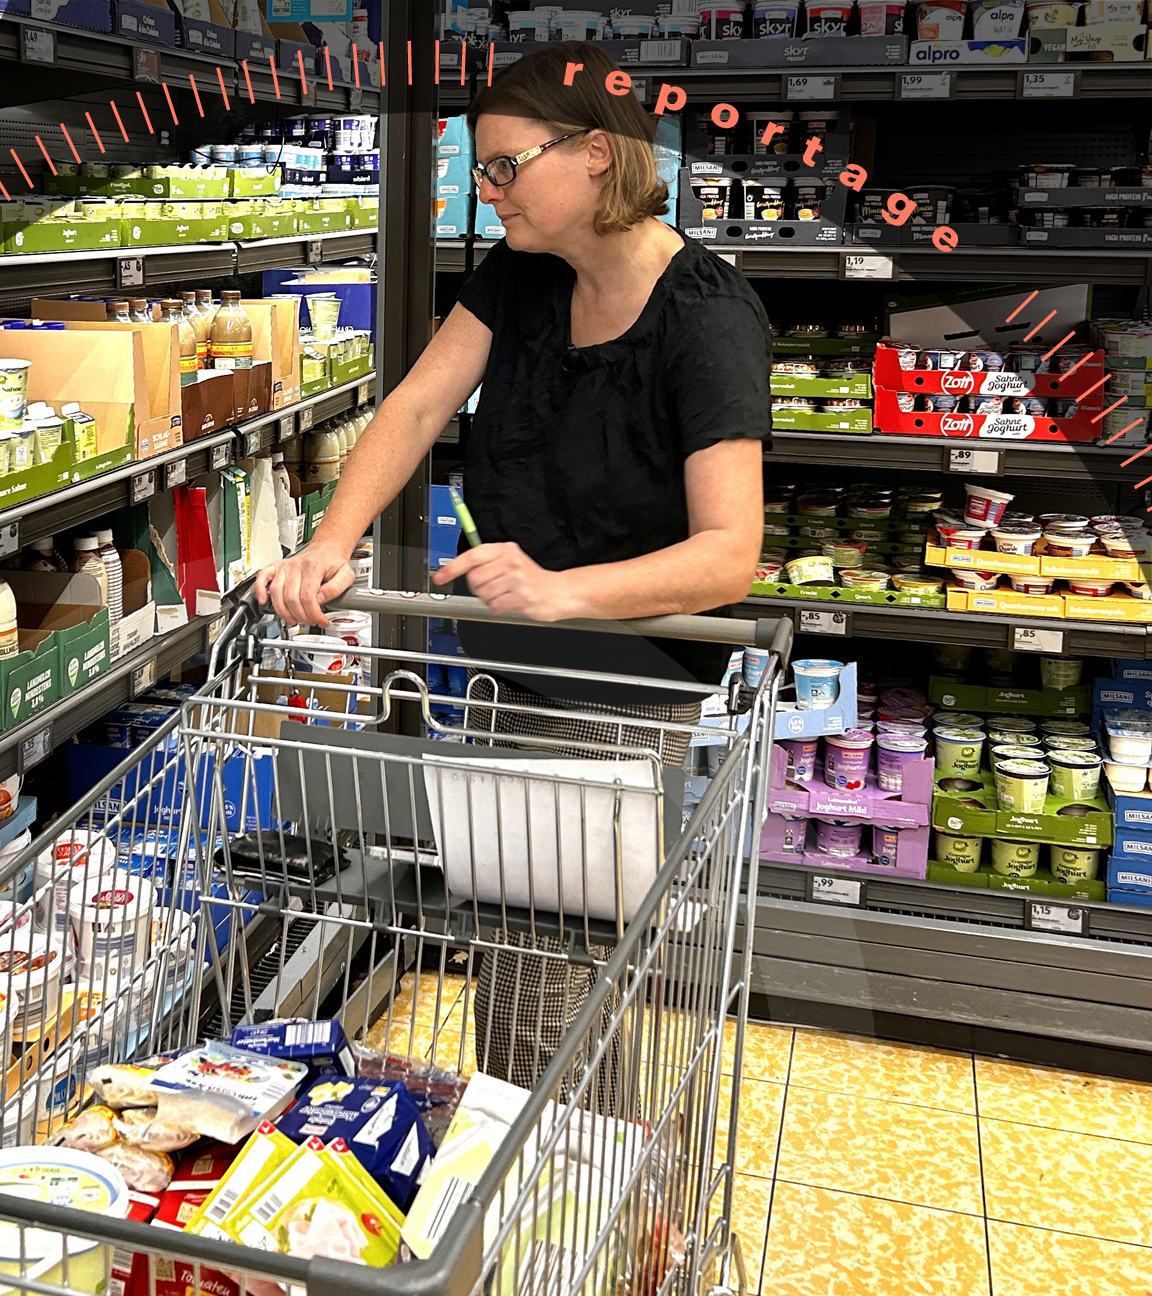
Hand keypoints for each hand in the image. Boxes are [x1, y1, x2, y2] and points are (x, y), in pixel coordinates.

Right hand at [254, 542, 354, 627]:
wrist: (326, 550)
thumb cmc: (334, 562)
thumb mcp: (346, 575)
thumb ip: (336, 588)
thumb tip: (320, 600)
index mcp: (313, 567)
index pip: (307, 597)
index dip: (313, 613)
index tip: (321, 620)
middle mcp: (295, 566)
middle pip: (291, 599)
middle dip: (301, 616)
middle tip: (309, 621)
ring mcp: (284, 567)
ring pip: (277, 594)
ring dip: (284, 612)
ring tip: (294, 619)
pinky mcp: (276, 568)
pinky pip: (263, 578)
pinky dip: (259, 590)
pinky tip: (263, 601)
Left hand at [432, 542, 581, 620]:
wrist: (561, 591)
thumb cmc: (534, 579)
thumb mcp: (513, 561)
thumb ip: (489, 561)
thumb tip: (461, 568)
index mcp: (505, 550)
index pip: (471, 556)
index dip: (452, 568)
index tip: (440, 577)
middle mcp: (510, 561)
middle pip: (474, 578)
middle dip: (478, 588)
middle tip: (493, 588)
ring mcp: (516, 578)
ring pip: (483, 594)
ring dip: (490, 599)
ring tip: (505, 595)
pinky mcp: (521, 596)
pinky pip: (494, 605)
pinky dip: (498, 607)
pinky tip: (510, 602)